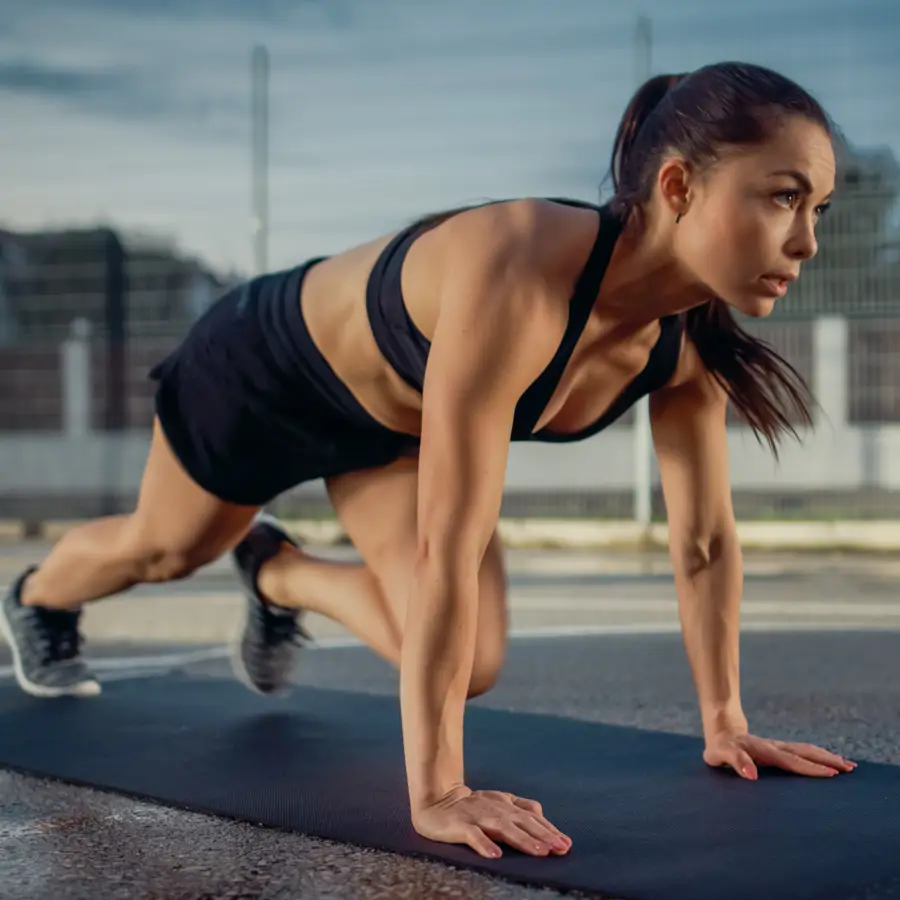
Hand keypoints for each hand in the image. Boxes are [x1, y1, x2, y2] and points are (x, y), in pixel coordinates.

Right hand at [412, 785, 572, 858]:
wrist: (436, 799)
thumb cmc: (471, 805)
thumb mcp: (499, 802)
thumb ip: (520, 807)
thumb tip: (543, 815)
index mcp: (506, 804)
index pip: (532, 817)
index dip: (549, 829)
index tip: (566, 843)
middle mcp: (496, 809)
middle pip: (523, 823)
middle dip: (543, 836)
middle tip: (561, 848)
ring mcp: (478, 816)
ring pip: (504, 828)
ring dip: (523, 840)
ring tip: (540, 852)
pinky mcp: (460, 825)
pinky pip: (473, 835)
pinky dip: (484, 844)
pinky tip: (495, 855)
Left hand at [704, 729, 857, 779]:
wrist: (721, 732)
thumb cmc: (720, 747)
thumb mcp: (721, 755)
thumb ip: (736, 762)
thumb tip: (752, 775)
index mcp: (766, 751)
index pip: (792, 762)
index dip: (811, 768)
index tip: (831, 774)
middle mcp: (776, 747)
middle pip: (806, 753)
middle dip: (828, 761)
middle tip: (850, 768)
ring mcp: (779, 747)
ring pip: (807, 751)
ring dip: (827, 757)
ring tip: (848, 765)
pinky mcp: (779, 750)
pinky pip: (803, 753)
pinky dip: (818, 756)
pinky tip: (829, 762)